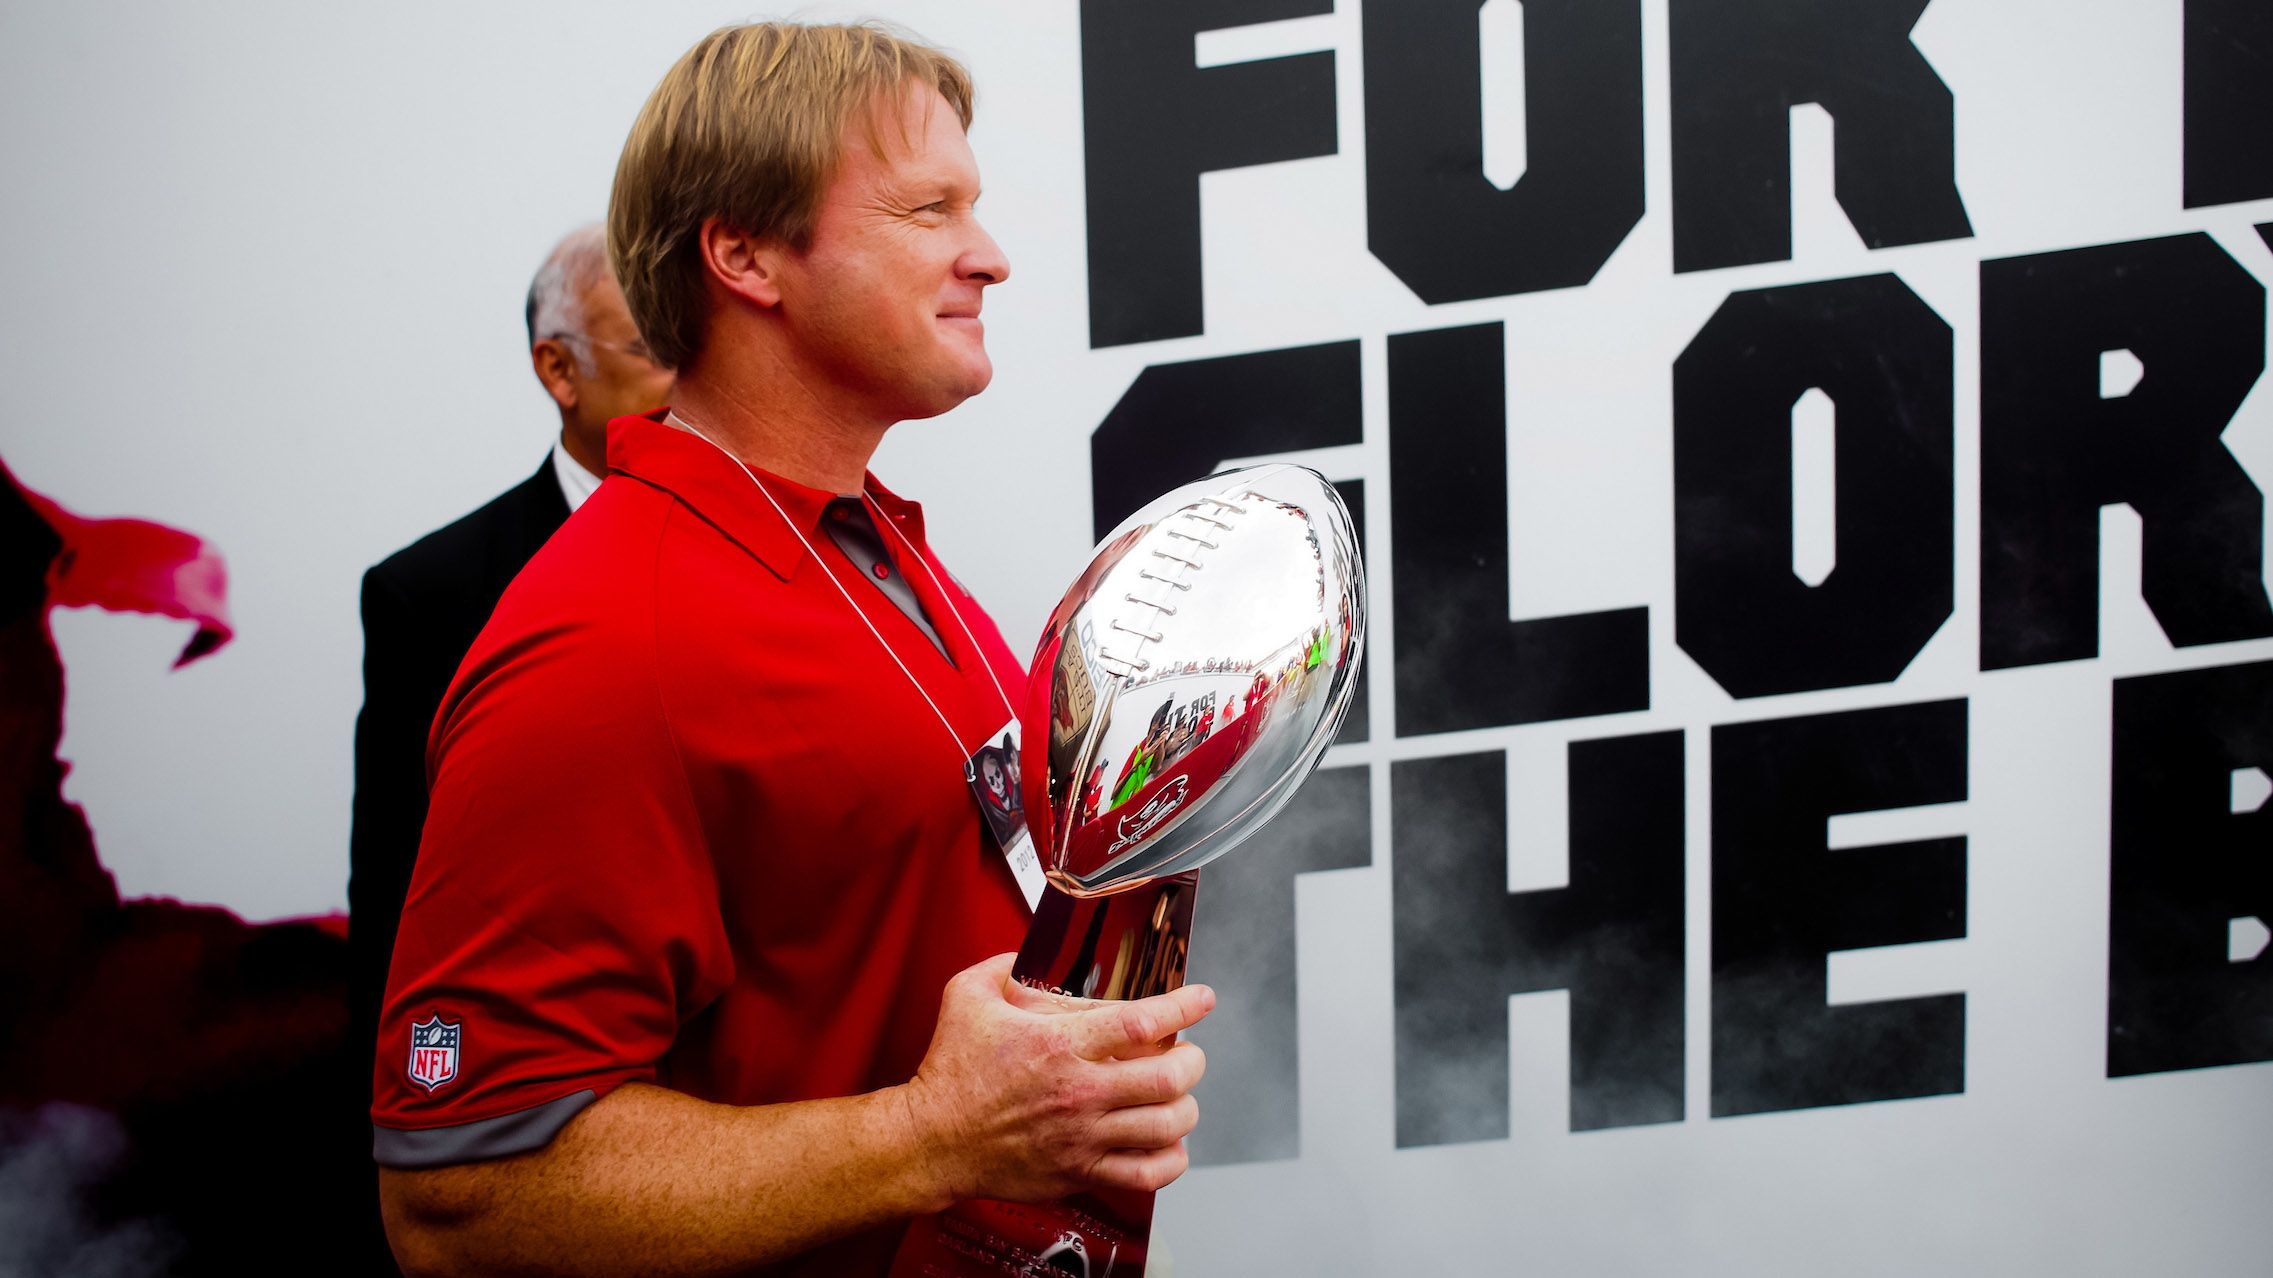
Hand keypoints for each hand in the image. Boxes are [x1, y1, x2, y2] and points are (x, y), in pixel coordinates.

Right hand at [896, 953, 1213, 1205]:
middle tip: (1187, 1053)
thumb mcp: (966, 996)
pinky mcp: (1079, 1171)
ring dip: (1185, 1107)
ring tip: (1179, 1096)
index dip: (1184, 1007)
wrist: (931, 1140)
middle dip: (1192, 1061)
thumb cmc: (948, 1072)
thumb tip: (1029, 956)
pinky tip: (1168, 1144)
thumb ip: (1003, 966)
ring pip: (1166, 1125)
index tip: (1201, 999)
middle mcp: (1079, 1091)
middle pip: (1169, 1078)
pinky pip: (1145, 1173)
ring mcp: (1083, 1136)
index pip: (1143, 1022)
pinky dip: (1169, 1159)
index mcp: (1059, 1044)